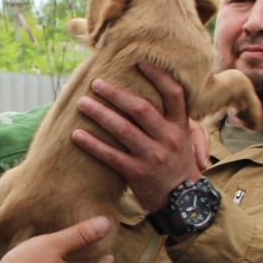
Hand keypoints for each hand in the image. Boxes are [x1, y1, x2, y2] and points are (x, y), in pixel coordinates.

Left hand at [71, 63, 211, 211]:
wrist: (183, 200)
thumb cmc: (178, 163)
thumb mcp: (185, 138)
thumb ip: (173, 116)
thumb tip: (159, 86)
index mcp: (180, 126)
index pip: (173, 95)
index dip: (158, 76)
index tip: (140, 62)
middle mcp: (168, 138)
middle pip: (140, 109)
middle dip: (116, 94)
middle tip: (96, 83)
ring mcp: (153, 156)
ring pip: (123, 130)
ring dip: (100, 114)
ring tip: (82, 103)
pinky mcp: (138, 173)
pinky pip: (111, 156)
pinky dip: (93, 144)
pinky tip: (77, 135)